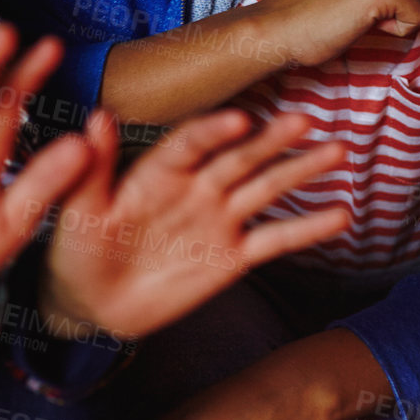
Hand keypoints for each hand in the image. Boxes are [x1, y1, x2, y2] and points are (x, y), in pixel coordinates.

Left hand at [37, 108, 348, 342]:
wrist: (93, 302)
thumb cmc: (79, 248)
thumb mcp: (80, 208)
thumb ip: (96, 166)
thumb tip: (97, 117)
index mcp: (159, 172)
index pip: (192, 144)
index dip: (215, 131)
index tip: (240, 120)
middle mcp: (197, 188)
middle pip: (239, 158)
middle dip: (271, 140)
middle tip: (304, 120)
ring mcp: (219, 219)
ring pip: (266, 188)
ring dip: (300, 169)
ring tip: (337, 150)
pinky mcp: (233, 256)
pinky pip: (275, 239)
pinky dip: (307, 228)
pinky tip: (340, 215)